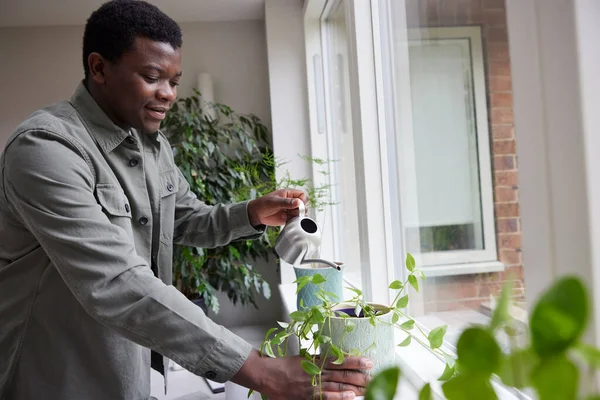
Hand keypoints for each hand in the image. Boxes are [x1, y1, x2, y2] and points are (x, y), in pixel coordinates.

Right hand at [232, 350, 372, 398]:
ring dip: (355, 385)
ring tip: (368, 385)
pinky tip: (350, 396)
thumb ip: (316, 361)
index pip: (340, 360)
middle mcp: (316, 371)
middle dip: (360, 375)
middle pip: (342, 373)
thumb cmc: (281, 366)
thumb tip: (333, 360)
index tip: (368, 361)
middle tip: (374, 375)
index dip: (355, 361)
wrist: (265, 374)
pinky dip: (340, 397)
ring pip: (338, 384)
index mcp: (315, 360)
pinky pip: (326, 397)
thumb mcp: (301, 359)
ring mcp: (312, 385)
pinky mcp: (307, 396)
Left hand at [247, 188, 307, 226]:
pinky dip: (293, 221)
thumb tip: (299, 202)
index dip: (303, 200)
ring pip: (301, 213)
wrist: (257, 214)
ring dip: (297, 216)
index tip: (299, 204)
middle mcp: (292, 201)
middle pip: (304, 205)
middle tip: (291, 211)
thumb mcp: (275, 202)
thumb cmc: (264, 204)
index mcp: (289, 194)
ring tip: (287, 215)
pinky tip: (286, 220)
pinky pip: (296, 220)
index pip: (303, 195)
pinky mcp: (289, 218)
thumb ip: (287, 202)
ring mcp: (291, 210)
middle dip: (300, 209)